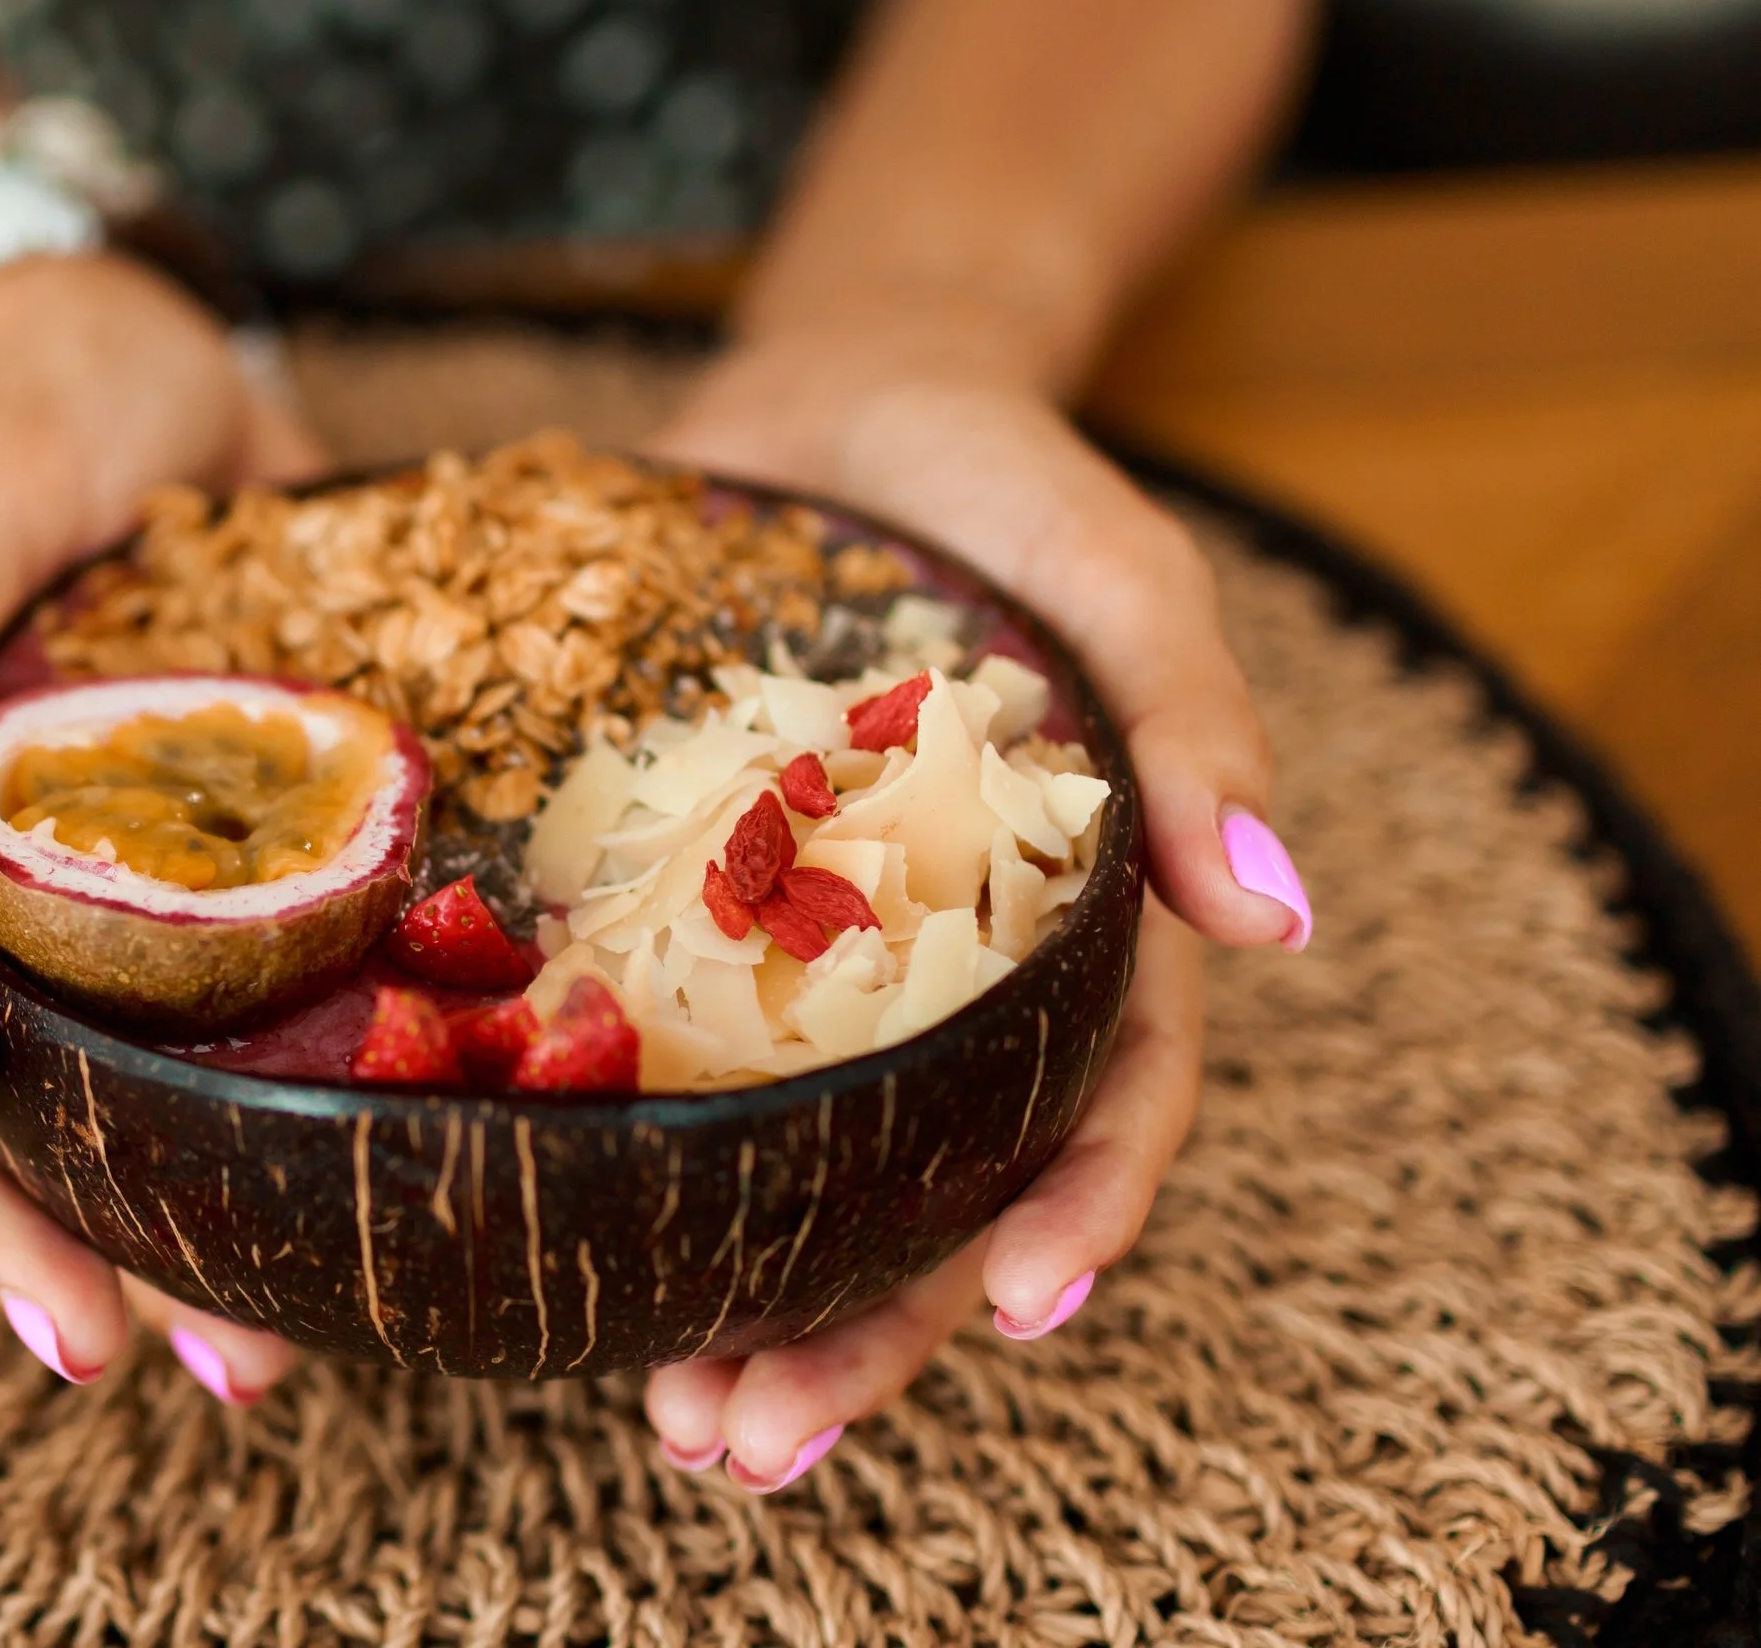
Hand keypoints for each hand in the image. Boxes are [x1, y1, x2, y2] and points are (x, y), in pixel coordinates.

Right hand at [0, 252, 325, 1400]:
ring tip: (242, 1362)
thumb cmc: (56, 409)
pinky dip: (255, 1146)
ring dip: (142, 1238)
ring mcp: (89, 905)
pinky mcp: (212, 906)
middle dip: (11, 1220)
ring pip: (83, 1098)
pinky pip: (215, 1044)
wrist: (183, 383)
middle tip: (105, 1347)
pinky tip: (337, 1237)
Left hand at [634, 327, 1307, 1488]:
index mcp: (1069, 920)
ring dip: (747, 1304)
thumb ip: (1189, 724)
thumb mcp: (1113, 564)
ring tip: (678, 1420)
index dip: (1077, 1213)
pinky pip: (657, 1059)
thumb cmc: (998, 473)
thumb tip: (1278, 921)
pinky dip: (628, 1165)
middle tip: (761, 1440)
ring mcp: (807, 953)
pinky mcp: (678, 914)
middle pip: (933, 1189)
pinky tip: (560, 1239)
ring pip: (796, 1169)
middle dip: (871, 1331)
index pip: (1102, 1100)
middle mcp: (940, 969)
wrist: (825, 398)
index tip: (1019, 1314)